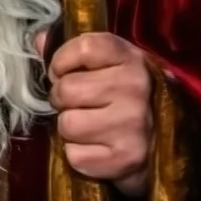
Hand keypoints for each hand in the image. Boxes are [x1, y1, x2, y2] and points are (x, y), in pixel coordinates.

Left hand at [34, 30, 153, 199]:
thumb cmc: (124, 98)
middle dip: (62, 99)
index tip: (61, 71)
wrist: (161, 147)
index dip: (61, 60)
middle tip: (76, 104)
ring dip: (70, 128)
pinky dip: (79, 155)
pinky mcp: (127, 158)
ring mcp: (133, 124)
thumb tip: (38, 41)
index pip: (83, 47)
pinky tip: (97, 148)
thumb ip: (73, 51)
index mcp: (130, 57)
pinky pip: (75, 155)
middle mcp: (135, 87)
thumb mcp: (109, 64)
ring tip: (87, 126)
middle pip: (66, 89)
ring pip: (67, 124)